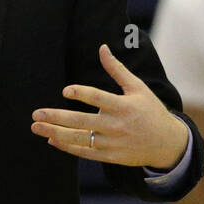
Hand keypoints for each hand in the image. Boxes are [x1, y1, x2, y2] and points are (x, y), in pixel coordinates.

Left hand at [31, 44, 187, 168]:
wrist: (167, 143)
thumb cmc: (150, 111)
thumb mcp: (138, 88)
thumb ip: (117, 69)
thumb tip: (102, 47)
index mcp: (123, 106)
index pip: (98, 98)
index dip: (81, 93)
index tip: (65, 91)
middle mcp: (116, 125)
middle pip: (81, 121)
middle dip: (56, 118)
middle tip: (36, 114)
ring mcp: (112, 143)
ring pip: (79, 139)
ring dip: (55, 133)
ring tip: (36, 127)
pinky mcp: (110, 156)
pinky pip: (85, 153)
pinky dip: (67, 147)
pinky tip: (52, 140)